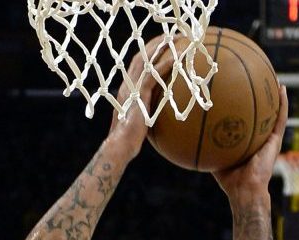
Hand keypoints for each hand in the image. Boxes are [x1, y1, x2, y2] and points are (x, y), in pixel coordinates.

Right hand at [106, 45, 168, 159]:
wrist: (120, 144)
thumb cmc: (128, 139)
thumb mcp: (137, 122)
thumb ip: (144, 113)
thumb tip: (152, 116)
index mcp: (126, 89)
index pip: (136, 64)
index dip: (147, 53)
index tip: (160, 45)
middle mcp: (127, 84)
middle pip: (141, 56)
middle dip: (155, 44)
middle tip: (171, 36)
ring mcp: (132, 87)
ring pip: (148, 60)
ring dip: (162, 47)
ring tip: (176, 39)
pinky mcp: (140, 93)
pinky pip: (154, 74)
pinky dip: (165, 64)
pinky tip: (177, 57)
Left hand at [212, 85, 288, 203]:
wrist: (245, 189)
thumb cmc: (228, 179)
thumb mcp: (213, 157)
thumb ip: (204, 144)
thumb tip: (186, 132)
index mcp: (245, 140)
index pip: (244, 119)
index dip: (241, 105)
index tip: (237, 87)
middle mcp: (258, 137)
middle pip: (259, 112)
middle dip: (258, 96)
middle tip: (255, 76)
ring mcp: (268, 138)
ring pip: (274, 112)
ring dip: (274, 95)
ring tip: (273, 76)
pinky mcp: (276, 140)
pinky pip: (280, 118)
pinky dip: (282, 103)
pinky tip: (281, 88)